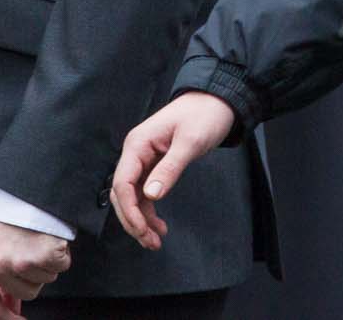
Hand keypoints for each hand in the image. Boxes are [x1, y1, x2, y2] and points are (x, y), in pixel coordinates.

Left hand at [0, 217, 70, 317]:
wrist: (28, 191)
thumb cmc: (10, 222)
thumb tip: (11, 309)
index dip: (8, 319)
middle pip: (26, 293)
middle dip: (33, 278)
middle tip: (31, 253)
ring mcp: (19, 262)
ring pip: (45, 280)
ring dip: (47, 265)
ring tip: (38, 242)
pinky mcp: (43, 254)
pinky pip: (61, 267)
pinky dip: (62, 255)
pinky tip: (51, 239)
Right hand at [110, 92, 235, 249]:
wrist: (219, 100)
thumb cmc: (205, 115)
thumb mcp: (191, 141)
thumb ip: (170, 168)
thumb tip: (150, 196)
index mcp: (137, 144)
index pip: (123, 183)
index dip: (129, 210)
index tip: (142, 230)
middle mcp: (136, 152)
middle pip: (124, 194)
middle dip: (134, 220)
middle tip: (150, 242)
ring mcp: (144, 159)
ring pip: (134, 196)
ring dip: (141, 219)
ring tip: (155, 241)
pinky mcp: (155, 164)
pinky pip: (146, 191)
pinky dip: (150, 210)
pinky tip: (158, 226)